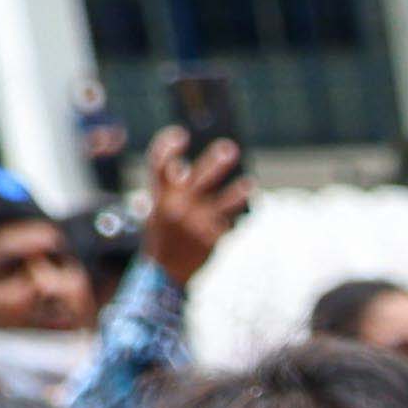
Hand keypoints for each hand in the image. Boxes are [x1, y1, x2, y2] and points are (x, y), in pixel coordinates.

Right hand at [139, 123, 250, 285]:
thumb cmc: (163, 235)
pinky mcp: (212, 239)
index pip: (159, 164)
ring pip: (224, 203)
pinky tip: (248, 212)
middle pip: (199, 178)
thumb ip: (168, 187)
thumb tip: (181, 165)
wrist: (165, 272)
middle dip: (215, 162)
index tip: (181, 134)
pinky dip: (238, 218)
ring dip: (239, 192)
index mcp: (161, 196)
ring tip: (250, 183)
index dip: (167, 145)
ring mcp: (196, 224)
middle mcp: (178, 207)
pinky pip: (231, 223)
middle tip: (230, 148)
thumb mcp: (157, 208)